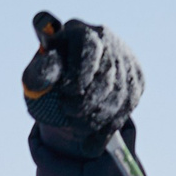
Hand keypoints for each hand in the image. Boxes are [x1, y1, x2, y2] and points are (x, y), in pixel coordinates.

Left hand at [23, 12, 143, 139]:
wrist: (69, 81)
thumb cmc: (51, 76)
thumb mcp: (40, 73)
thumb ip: (38, 74)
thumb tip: (40, 81)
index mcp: (81, 32)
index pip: (88, 50)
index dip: (79, 75)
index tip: (67, 92)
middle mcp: (108, 40)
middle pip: (106, 76)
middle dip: (85, 101)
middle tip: (68, 113)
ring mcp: (126, 60)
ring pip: (118, 95)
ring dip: (96, 118)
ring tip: (76, 127)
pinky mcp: (136, 79)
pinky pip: (127, 108)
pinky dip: (107, 129)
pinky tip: (90, 144)